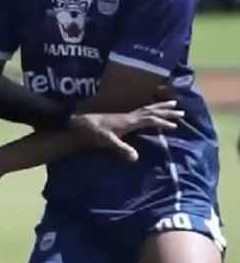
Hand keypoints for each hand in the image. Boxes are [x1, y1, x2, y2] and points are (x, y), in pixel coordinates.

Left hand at [69, 100, 183, 161]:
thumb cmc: (94, 132)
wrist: (80, 124)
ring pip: (147, 108)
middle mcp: (130, 116)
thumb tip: (135, 158)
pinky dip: (150, 109)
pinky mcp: (122, 117)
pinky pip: (141, 111)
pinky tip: (151, 112)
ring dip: (160, 107)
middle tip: (182, 110)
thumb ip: (122, 148)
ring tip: (172, 104)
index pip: (150, 120)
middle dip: (167, 111)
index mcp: (130, 121)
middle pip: (152, 111)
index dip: (163, 122)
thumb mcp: (108, 141)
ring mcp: (126, 116)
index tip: (176, 126)